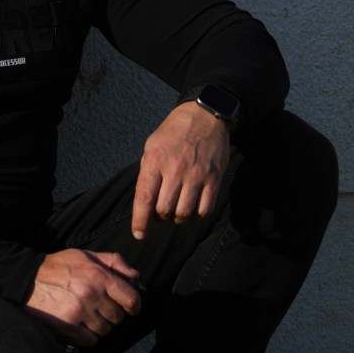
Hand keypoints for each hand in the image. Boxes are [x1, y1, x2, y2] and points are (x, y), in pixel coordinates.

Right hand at [24, 248, 140, 345]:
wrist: (25, 280)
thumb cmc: (57, 266)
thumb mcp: (85, 255)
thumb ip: (113, 261)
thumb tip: (135, 276)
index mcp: (99, 276)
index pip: (131, 298)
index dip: (134, 306)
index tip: (130, 308)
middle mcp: (92, 295)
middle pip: (118, 317)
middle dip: (112, 315)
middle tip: (101, 310)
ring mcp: (80, 312)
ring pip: (105, 330)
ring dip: (99, 326)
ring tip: (88, 317)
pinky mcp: (68, 326)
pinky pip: (91, 340)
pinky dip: (88, 336)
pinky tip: (80, 327)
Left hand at [132, 102, 230, 239]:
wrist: (205, 117)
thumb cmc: (173, 134)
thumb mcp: (151, 147)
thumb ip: (148, 173)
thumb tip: (144, 202)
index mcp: (155, 161)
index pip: (144, 198)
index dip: (140, 221)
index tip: (139, 234)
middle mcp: (175, 170)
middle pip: (164, 210)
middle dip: (159, 218)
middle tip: (160, 214)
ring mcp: (197, 175)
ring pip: (184, 213)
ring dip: (177, 219)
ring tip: (175, 213)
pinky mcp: (215, 179)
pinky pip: (205, 209)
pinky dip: (196, 216)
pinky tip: (192, 211)